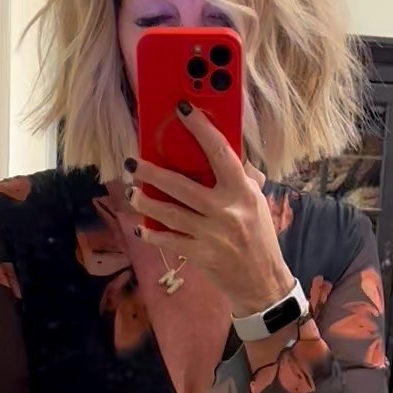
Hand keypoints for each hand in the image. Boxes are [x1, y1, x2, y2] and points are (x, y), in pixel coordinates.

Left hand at [126, 105, 292, 316]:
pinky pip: (170, 241)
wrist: (262, 282)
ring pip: (171, 213)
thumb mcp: (256, 203)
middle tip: (134, 162)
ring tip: (131, 192)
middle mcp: (227, 211)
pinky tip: (140, 228)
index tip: (182, 110)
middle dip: (153, 173)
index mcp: (243, 191)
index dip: (200, 128)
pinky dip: (153, 234)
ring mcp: (212, 235)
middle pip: (182, 185)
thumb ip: (241, 178)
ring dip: (146, 202)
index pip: (220, 152)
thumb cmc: (258, 238)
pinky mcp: (201, 255)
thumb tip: (222, 150)